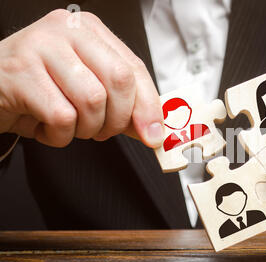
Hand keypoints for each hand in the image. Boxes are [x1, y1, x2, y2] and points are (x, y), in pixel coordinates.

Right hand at [0, 9, 163, 147]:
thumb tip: (154, 132)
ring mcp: (41, 46)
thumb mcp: (88, 93)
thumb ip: (124, 108)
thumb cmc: (42, 91)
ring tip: (69, 126)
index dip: (148, 106)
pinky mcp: (20, 72)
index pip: (134, 68)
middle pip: (119, 80)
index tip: (154, 135)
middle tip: (102, 131)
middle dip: (118, 119)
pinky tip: (45, 127)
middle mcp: (68, 31)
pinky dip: (59, 135)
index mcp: (91, 31)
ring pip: (92, 100)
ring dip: (87, 129)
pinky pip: (62, 117)